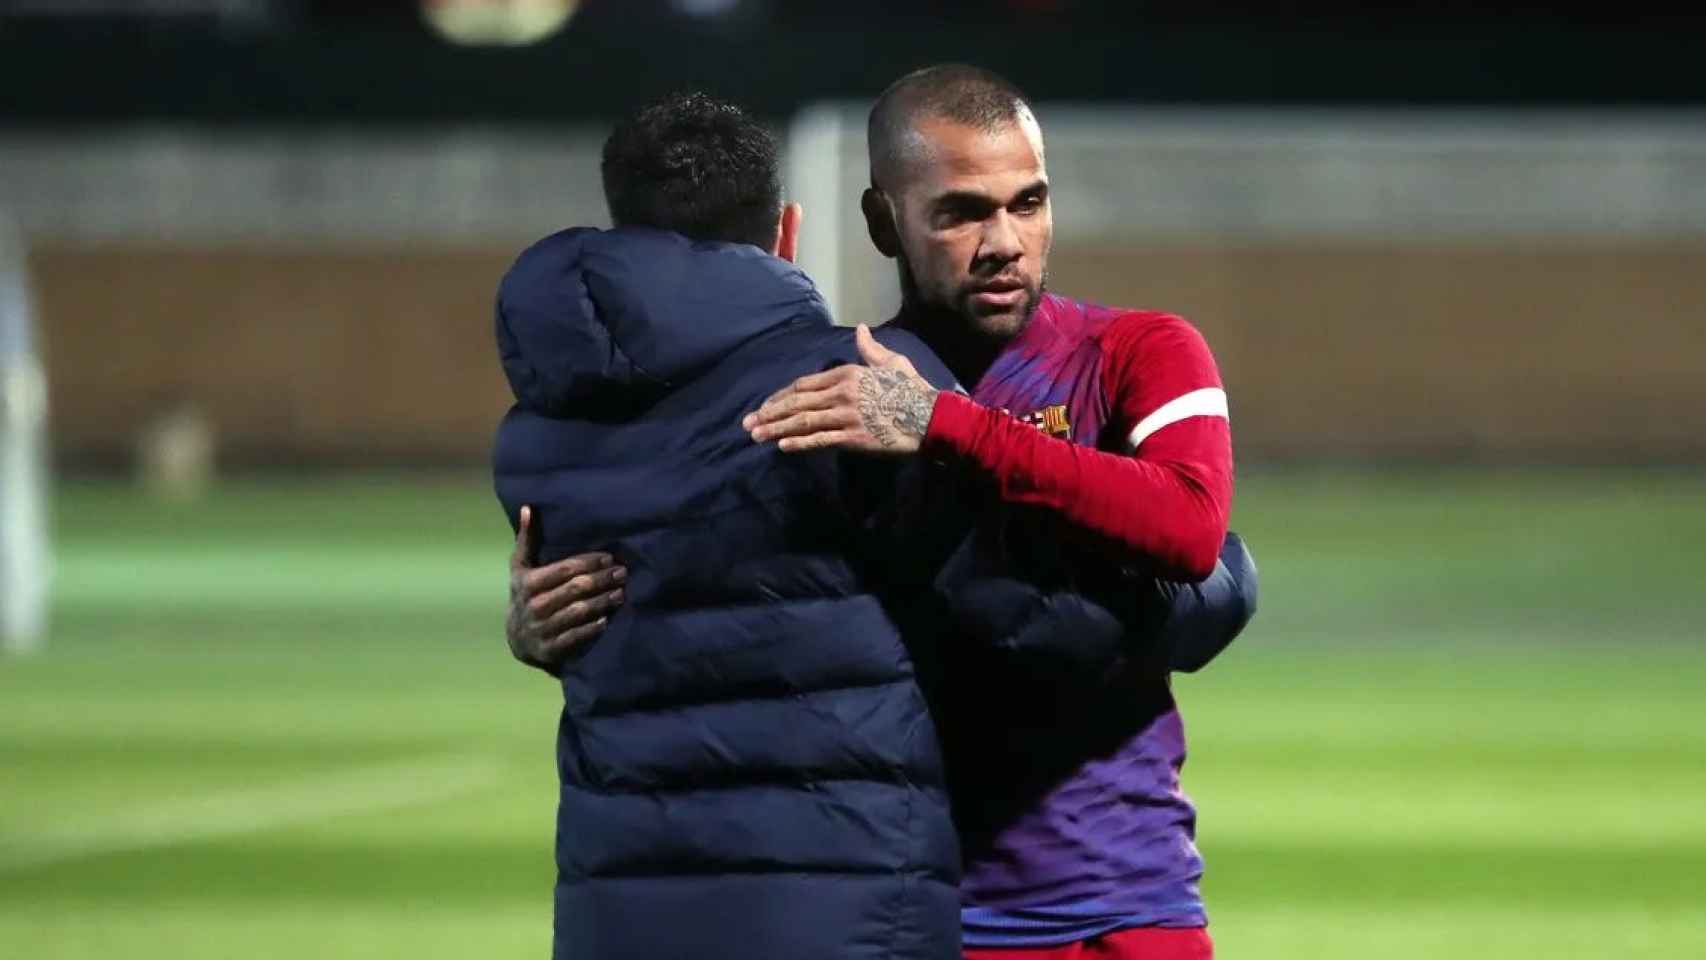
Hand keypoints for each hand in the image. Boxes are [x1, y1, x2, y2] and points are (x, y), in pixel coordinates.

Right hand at [506, 505, 626, 673]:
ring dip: (603, 601)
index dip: (589, 562)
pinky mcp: (550, 649)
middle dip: (602, 579)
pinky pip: (575, 636)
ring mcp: (542, 628)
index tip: (609, 557)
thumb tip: (528, 508)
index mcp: (528, 583)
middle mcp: (534, 606)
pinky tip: (607, 618)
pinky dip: (592, 628)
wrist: (516, 638)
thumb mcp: (520, 567)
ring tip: (621, 593)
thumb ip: (527, 540)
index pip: (565, 569)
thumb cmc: (525, 594)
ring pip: (579, 612)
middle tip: (622, 572)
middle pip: (576, 589)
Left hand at [743, 325, 939, 454]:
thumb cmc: (912, 389)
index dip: (781, 395)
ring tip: (755, 436)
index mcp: (846, 373)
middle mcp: (841, 392)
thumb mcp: (891, 362)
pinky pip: (820, 440)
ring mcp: (845, 415)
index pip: (804, 384)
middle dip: (769, 412)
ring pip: (803, 421)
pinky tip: (782, 446)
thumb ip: (870, 348)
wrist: (931, 417)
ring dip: (776, 428)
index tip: (766, 405)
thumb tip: (860, 329)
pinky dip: (800, 443)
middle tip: (747, 422)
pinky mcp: (852, 436)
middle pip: (796, 402)